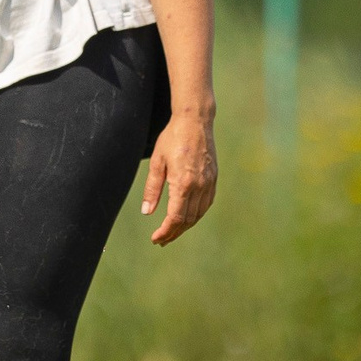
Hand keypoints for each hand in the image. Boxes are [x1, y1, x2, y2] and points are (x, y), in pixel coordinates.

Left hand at [140, 111, 216, 244]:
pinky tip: (187, 217)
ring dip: (185, 226)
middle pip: (187, 220)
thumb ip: (152, 189)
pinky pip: (206, 204)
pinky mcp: (214, 178)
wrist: (195, 121)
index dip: (165, 231)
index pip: (175, 218)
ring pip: (198, 214)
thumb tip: (147, 212)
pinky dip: (196, 215)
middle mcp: (199, 186)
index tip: (155, 238)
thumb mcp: (157, 162)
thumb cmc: (172, 138)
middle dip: (173, 233)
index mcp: (183, 183)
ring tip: (172, 231)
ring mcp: (209, 183)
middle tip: (161, 240)